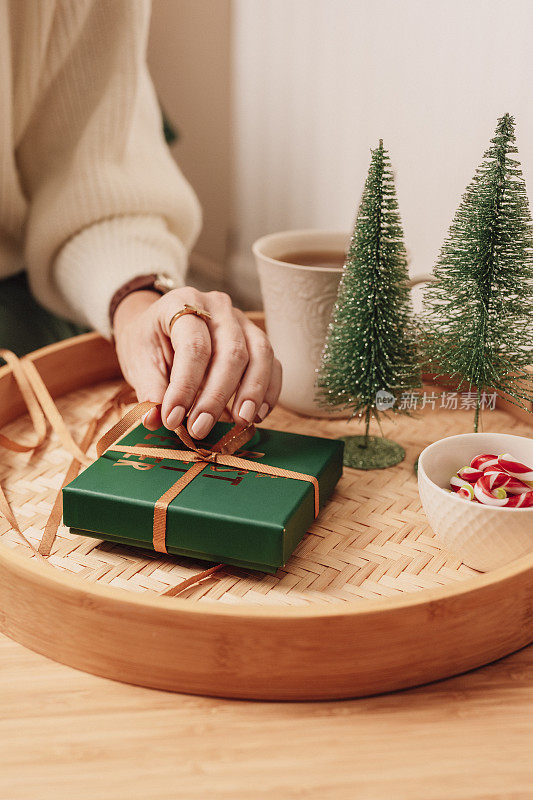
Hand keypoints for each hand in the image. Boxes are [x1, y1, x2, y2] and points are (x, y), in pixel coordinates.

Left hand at [113, 287, 281, 437]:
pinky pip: (273, 364)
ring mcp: (242, 322)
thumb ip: (149, 390)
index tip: (173, 419)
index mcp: (182, 303)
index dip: (185, 386)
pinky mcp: (257, 340)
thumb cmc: (151, 341)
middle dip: (217, 395)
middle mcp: (218, 307)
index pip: (193, 346)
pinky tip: (258, 415)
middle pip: (231, 351)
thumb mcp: (140, 361)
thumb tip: (154, 420)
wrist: (161, 325)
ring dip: (252, 392)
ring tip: (241, 421)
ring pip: (260, 354)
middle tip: (201, 427)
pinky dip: (269, 391)